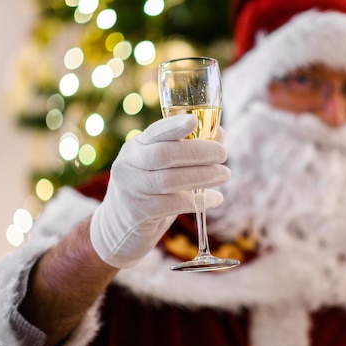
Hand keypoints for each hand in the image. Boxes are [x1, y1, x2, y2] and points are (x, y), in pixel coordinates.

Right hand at [90, 114, 229, 267]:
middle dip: (199, 152)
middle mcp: (129, 164)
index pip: (155, 132)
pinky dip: (199, 201)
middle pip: (164, 154)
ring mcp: (132, 189)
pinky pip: (174, 205)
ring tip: (225, 174)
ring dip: (203, 176)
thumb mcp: (160, 166)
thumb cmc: (150, 189)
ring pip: (170, 180)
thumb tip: (221, 134)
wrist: (120, 226)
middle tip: (223, 153)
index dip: (175, 125)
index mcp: (135, 146)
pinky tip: (216, 198)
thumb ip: (186, 148)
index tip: (195, 119)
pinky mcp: (139, 213)